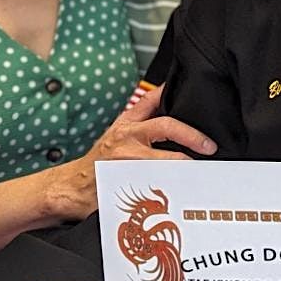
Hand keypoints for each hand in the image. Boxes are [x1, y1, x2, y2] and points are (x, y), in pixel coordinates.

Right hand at [49, 83, 216, 217]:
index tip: (189, 91)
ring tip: (203, 173)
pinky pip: (158, 181)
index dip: (170, 92)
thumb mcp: (115, 138)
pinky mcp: (127, 179)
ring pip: (167, 158)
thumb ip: (140, 129)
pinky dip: (174, 185)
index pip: (150, 100)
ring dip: (186, 165)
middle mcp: (126, 137)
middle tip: (208, 146)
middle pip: (167, 126)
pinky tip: (186, 189)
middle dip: (192, 135)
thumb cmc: (96, 165)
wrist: (71, 187)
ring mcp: (127, 158)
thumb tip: (171, 127)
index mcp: (125, 125)